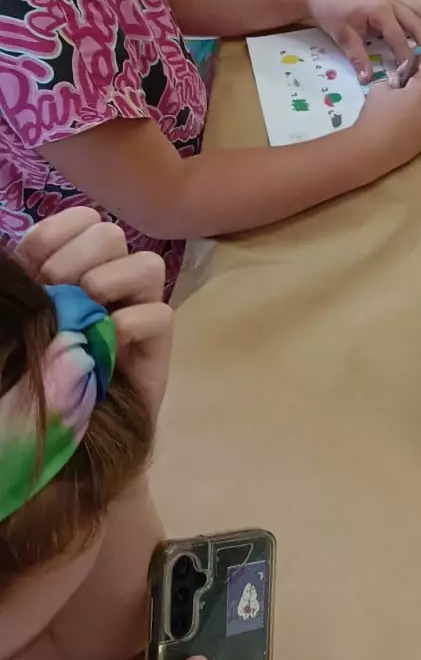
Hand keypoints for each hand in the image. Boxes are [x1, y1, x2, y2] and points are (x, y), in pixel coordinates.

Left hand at [15, 210, 172, 415]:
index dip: (55, 233)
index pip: (80, 219)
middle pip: (111, 234)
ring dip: (111, 280)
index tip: (33, 266)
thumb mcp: (23, 321)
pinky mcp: (157, 345)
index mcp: (73, 268)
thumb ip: (26, 286)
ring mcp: (137, 310)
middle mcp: (109, 282)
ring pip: (148, 264)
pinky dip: (133, 320)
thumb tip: (21, 261)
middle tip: (56, 291)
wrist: (61, 440)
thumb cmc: (35, 377)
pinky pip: (160, 314)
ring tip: (87, 309)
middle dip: (78, 257)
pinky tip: (109, 339)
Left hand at [304, 0, 420, 82]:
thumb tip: (367, 79)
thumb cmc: (332, 13)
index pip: (399, 37)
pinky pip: (415, 9)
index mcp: (380, 11)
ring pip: (420, 12)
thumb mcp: (343, 37)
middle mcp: (392, 3)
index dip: (405, 55)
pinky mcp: (392, 0)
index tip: (408, 71)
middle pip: (417, 23)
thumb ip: (357, 58)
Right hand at [352, 55, 420, 169]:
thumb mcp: (380, 89)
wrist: (373, 150)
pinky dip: (420, 113)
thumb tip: (400, 81)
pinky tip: (405, 117)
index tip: (420, 53)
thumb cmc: (375, 115)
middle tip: (403, 82)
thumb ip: (394, 80)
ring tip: (402, 102)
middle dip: (419, 82)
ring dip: (420, 99)